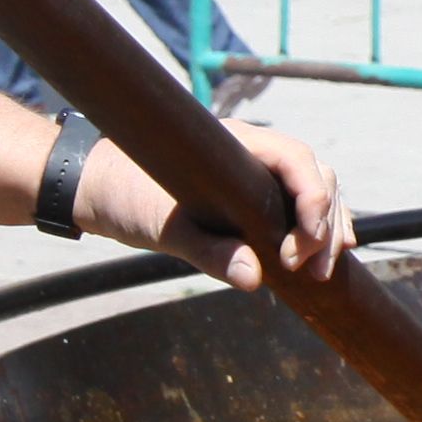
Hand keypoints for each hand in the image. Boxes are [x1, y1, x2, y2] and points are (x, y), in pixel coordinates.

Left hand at [78, 120, 356, 292]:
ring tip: (323, 272)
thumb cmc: (123, 197)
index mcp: (234, 144)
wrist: (95, 188)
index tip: (299, 250)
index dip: (313, 201)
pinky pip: (295, 205)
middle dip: (325, 225)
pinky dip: (315, 228)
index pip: (296, 159)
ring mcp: (254, 171)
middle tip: (315, 272)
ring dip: (326, 230)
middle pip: (315, 176)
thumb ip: (207, 251)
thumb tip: (255, 278)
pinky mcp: (249, 194)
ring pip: (313, 190)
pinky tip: (325, 254)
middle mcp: (252, 151)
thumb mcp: (162, 228)